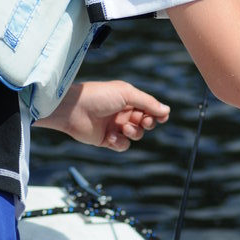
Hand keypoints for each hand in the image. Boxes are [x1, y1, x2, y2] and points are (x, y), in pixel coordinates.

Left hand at [33, 80, 169, 151]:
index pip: (149, 107)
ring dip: (133, 132)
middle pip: (145, 122)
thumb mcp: (126, 94)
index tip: (162, 117)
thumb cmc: (98, 96)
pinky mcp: (106, 139)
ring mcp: (115, 126)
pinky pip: (122, 145)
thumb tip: (167, 110)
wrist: (73, 109)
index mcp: (128, 99)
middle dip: (147, 123)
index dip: (157, 113)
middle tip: (143, 121)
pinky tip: (110, 136)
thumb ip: (147, 103)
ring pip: (135, 135)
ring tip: (123, 128)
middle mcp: (122, 112)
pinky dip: (119, 142)